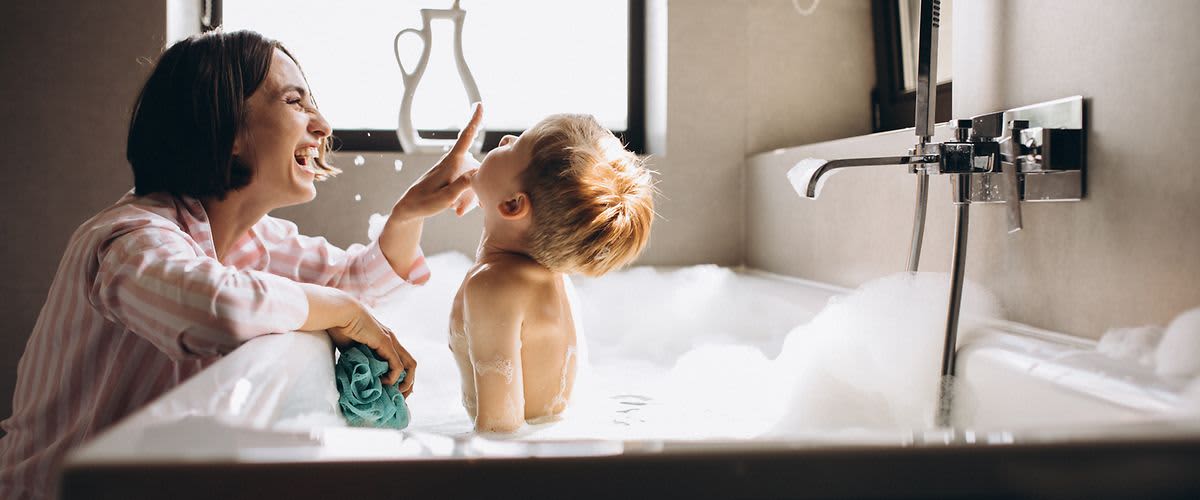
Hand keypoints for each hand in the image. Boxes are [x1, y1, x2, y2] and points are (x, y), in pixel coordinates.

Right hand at [327, 303, 416, 396]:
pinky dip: (394, 376)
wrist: (339, 313)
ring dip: (405, 383)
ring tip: (394, 393)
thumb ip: (358, 361)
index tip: (393, 392)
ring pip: (410, 365)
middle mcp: (392, 341)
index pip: (401, 362)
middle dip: (408, 384)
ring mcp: (391, 341)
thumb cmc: (340, 329)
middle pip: (411, 365)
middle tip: (399, 398)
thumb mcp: (352, 351)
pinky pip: (397, 365)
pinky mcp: (385, 342)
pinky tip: (384, 382)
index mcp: (385, 342)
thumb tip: (356, 378)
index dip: (400, 378)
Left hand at [392, 103, 483, 220]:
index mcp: (450, 163)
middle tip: (460, 209)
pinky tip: (456, 209)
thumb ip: (460, 186)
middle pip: (477, 169)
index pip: (465, 138)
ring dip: (470, 198)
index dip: (474, 121)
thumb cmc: (424, 203)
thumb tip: (476, 172)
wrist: (408, 209)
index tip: (479, 104)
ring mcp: (453, 172)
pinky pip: (468, 187)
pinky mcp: (453, 180)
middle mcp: (453, 163)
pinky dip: (467, 199)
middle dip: (477, 188)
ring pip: (474, 180)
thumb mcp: (443, 199)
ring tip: (455, 211)